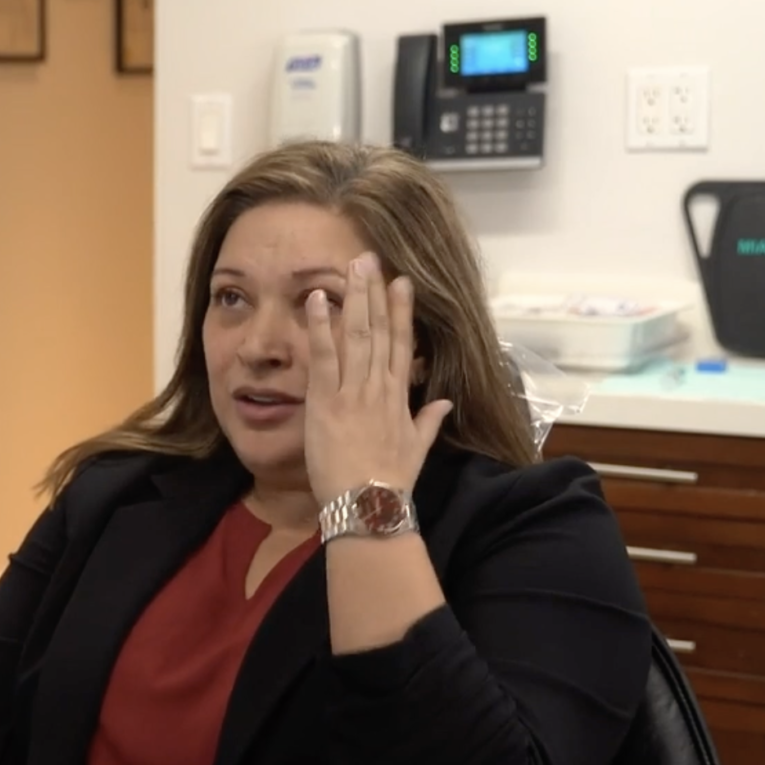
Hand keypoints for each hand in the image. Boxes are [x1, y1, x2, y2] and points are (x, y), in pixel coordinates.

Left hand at [302, 254, 451, 501]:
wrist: (369, 505)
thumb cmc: (390, 483)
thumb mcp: (417, 449)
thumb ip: (428, 421)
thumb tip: (445, 402)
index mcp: (400, 397)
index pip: (402, 345)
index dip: (402, 311)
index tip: (402, 282)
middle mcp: (379, 387)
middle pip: (379, 330)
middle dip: (375, 292)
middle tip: (371, 258)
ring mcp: (354, 391)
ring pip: (357, 334)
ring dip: (355, 297)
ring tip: (352, 265)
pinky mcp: (327, 401)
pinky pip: (324, 356)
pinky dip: (321, 326)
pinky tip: (319, 299)